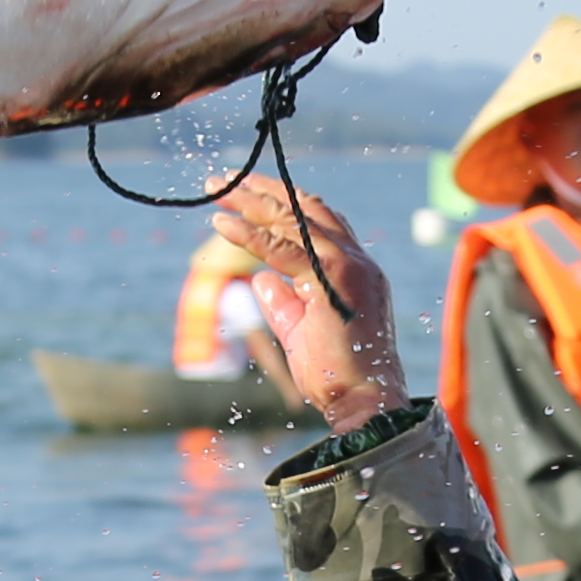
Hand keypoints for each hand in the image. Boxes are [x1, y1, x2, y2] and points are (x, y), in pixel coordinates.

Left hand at [208, 181, 396, 428]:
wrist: (363, 401)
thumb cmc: (337, 375)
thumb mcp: (301, 331)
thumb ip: (283, 302)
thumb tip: (260, 280)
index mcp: (353, 269)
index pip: (318, 221)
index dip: (282, 201)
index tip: (248, 193)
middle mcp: (355, 260)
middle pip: (305, 207)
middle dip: (262, 190)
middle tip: (224, 178)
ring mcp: (348, 266)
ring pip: (293, 219)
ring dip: (252, 201)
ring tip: (217, 187)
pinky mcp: (331, 280)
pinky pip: (282, 249)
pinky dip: (250, 234)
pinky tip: (222, 224)